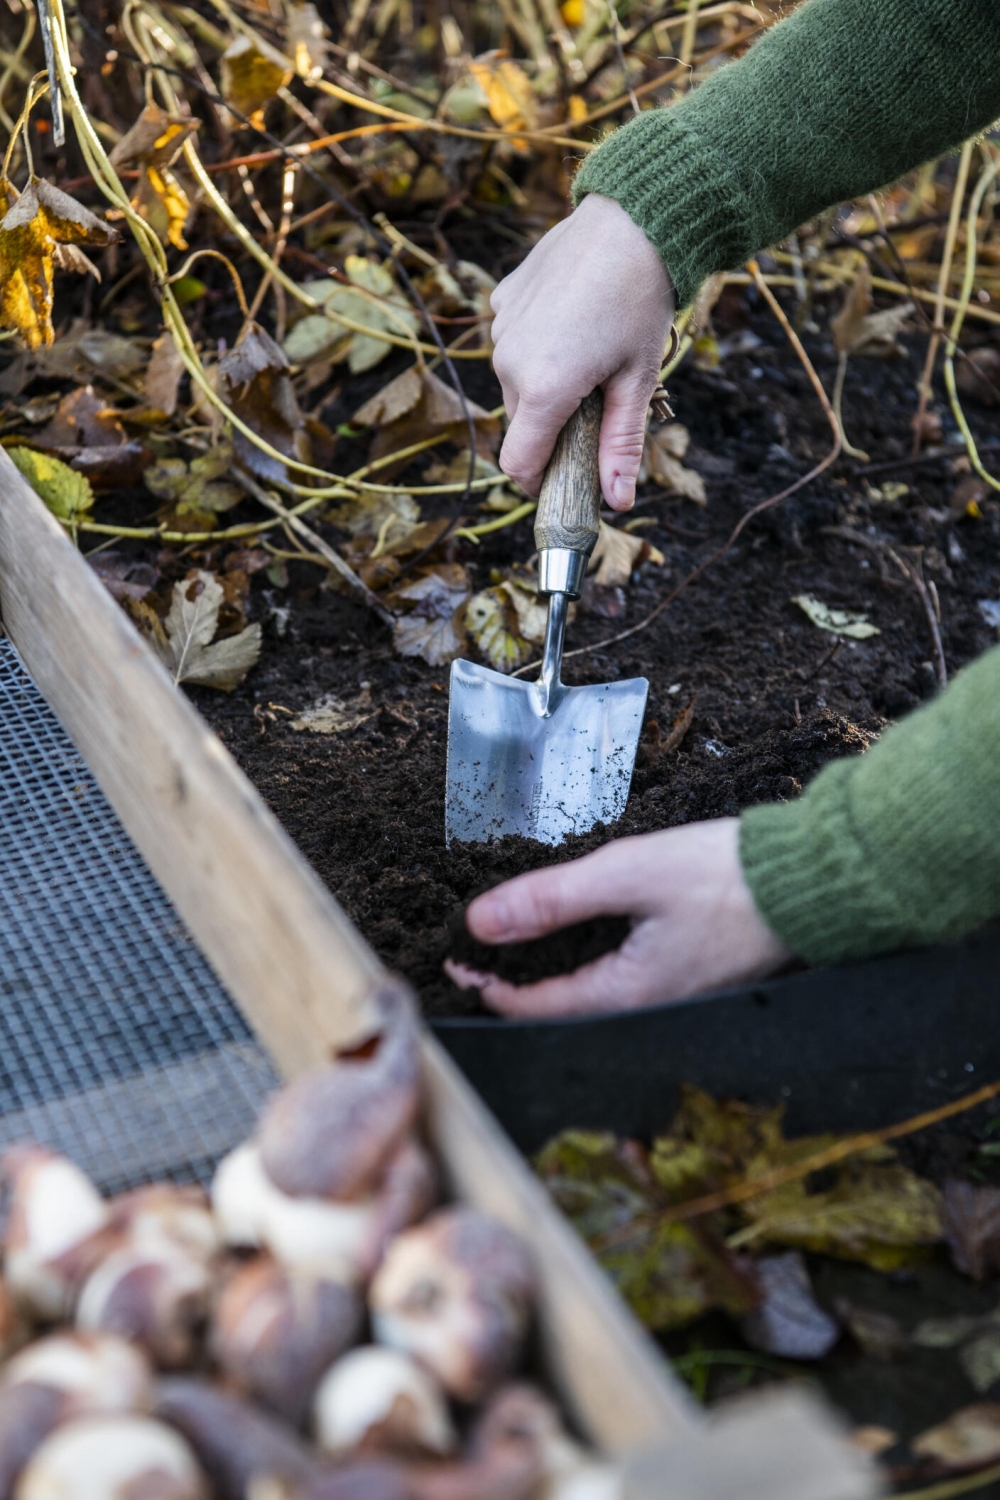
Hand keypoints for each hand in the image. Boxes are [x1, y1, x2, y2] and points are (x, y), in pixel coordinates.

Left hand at [444, 819, 791, 1017]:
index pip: (532, 1006)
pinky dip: (587, 960)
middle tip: (474, 953)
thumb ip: (552, 899)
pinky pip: (622, 980)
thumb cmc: (726, 877)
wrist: (812, 879)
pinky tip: (577, 934)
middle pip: (559, 1008)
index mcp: (626, 997)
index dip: (485, 984)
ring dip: (548, 971)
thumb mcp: (628, 875)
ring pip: (590, 995)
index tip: (453, 957)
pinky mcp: (691, 975)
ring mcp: (673, 997)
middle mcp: (647, 1011)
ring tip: (514, 942)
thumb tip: (481, 922)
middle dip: (512, 983)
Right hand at [489, 193, 673, 510]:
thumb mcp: (638, 380)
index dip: (539, 482)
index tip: (565, 480)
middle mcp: (509, 361)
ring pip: (517, 381)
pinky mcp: (503, 299)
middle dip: (553, 428)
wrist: (632, 217)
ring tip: (591, 352)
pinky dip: (539, 343)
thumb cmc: (641, 300)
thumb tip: (616, 502)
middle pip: (522, 423)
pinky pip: (514, 340)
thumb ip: (621, 445)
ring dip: (545, 384)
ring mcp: (501, 328)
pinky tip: (573, 318)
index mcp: (542, 389)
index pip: (517, 463)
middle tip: (599, 405)